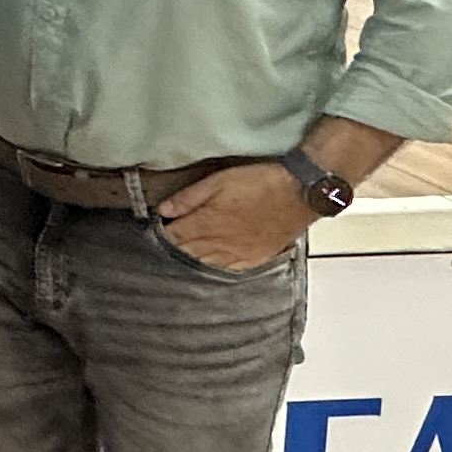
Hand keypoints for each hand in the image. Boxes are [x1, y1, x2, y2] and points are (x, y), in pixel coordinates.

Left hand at [150, 161, 316, 271]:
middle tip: (160, 249)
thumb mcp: (219, 180)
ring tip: (180, 259)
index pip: (173, 236)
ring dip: (190, 261)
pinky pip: (226, 270)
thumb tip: (164, 209)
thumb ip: (189, 197)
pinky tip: (208, 267)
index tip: (153, 232)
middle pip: (185, 253)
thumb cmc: (260, 183)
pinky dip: (213, 269)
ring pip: (203, 265)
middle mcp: (218, 244)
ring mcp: (236, 255)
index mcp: (206, 223)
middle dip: (171, 251)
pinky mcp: (252, 259)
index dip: (161, 234)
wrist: (298, 194)